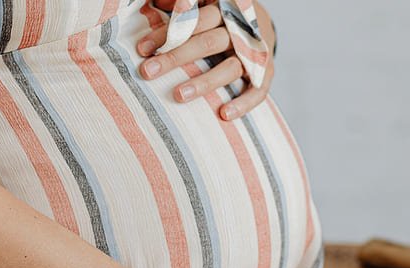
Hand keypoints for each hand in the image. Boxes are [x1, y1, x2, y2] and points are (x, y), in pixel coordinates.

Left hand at [136, 2, 275, 120]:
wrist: (261, 21)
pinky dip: (244, 103)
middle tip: (148, 72)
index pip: (193, 20)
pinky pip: (259, 90)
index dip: (168, 33)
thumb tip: (156, 2)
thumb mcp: (204, 3)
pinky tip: (224, 114)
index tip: (142, 48)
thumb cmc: (220, 15)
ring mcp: (255, 51)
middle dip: (176, 58)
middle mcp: (241, 29)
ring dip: (204, 83)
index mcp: (225, 8)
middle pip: (208, 43)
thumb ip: (185, 5)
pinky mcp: (267, 71)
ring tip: (178, 96)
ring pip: (230, 68)